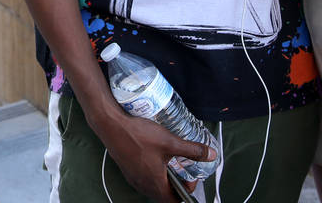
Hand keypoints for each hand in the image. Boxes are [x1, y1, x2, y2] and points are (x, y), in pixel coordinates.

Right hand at [92, 109, 213, 201]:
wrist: (111, 125)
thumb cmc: (138, 135)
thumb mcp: (170, 142)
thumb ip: (192, 150)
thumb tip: (210, 155)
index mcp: (155, 183)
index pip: (175, 201)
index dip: (187, 191)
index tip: (190, 176)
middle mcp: (143, 185)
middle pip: (164, 195)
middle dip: (176, 185)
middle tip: (182, 170)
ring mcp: (133, 178)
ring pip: (153, 186)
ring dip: (164, 178)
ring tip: (169, 162)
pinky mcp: (128, 169)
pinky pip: (143, 178)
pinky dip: (153, 173)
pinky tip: (154, 156)